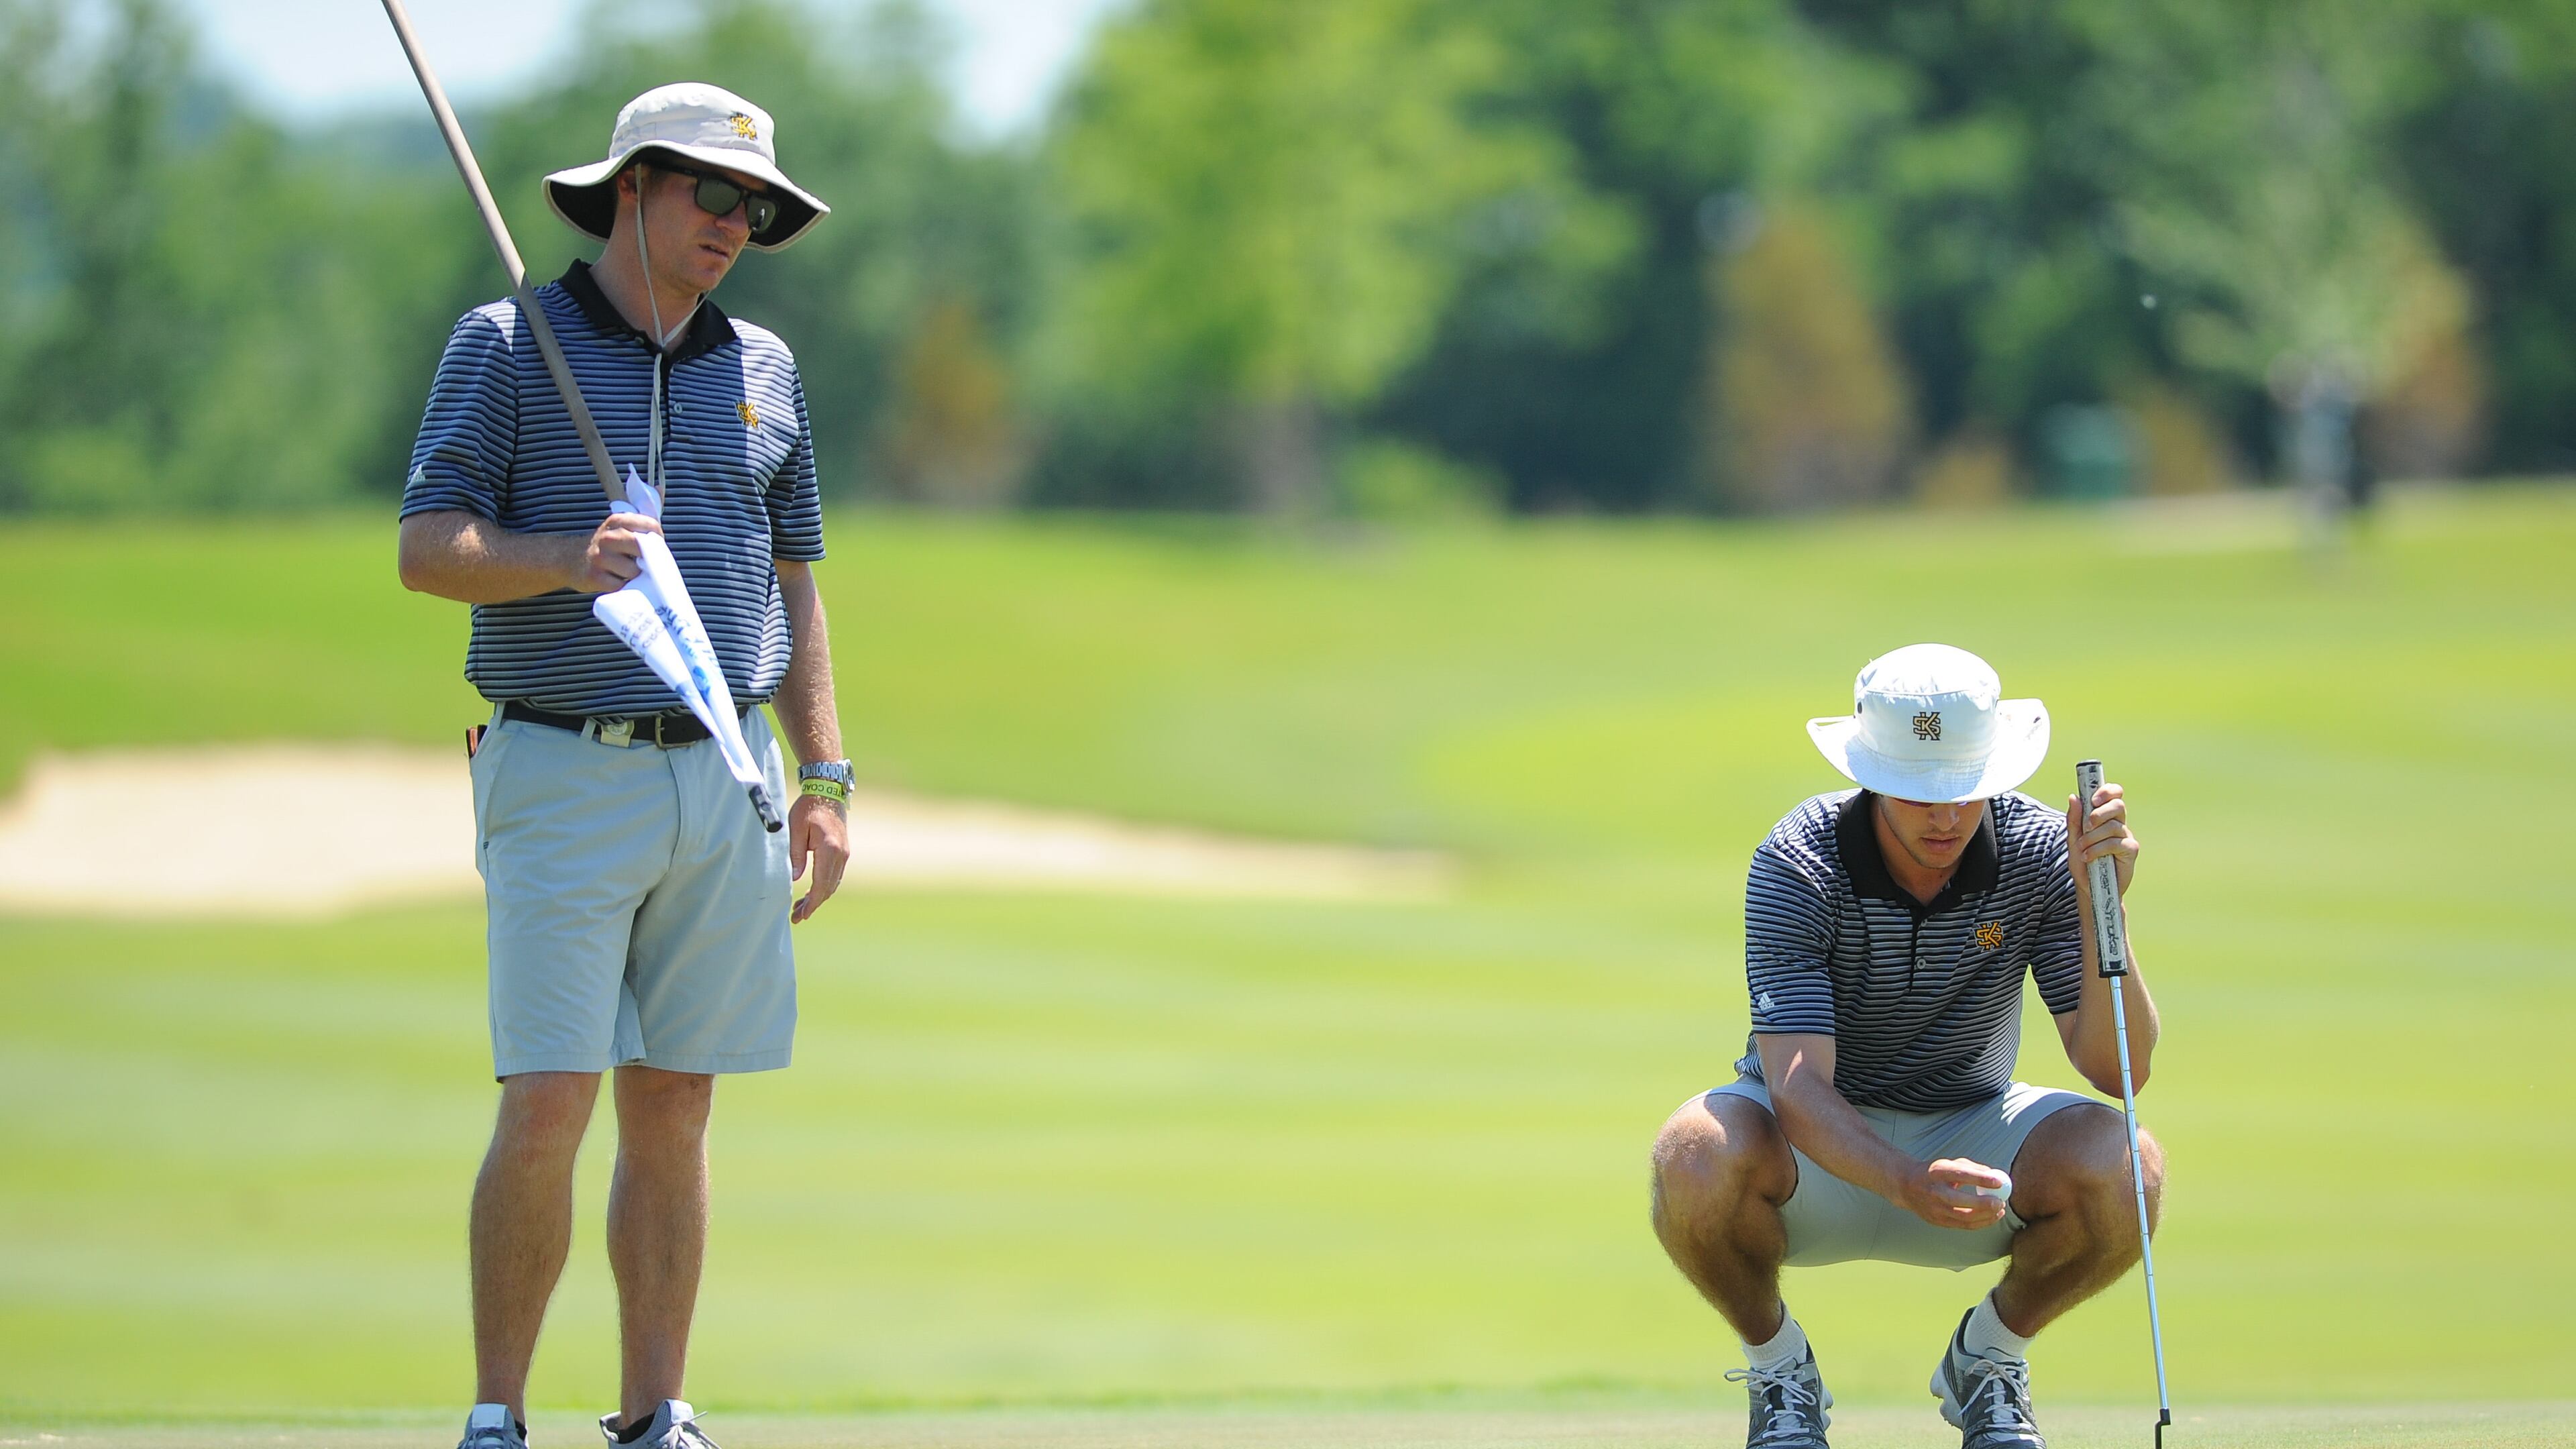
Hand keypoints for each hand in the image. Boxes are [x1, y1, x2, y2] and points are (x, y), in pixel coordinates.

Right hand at [573, 512, 660, 592]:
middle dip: (648, 558)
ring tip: (628, 573)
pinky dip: (625, 587)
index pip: (650, 525)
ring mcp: (600, 557)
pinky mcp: (595, 577)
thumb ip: (639, 533)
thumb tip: (663, 550)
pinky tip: (620, 581)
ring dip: (636, 576)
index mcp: (617, 521)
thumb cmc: (604, 547)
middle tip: (645, 564)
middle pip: (641, 547)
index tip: (656, 547)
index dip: (658, 539)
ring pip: (633, 570)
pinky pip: (621, 585)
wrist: (569, 559)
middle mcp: (608, 537)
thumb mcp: (618, 530)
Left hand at [787, 790, 848, 923]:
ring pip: (833, 884)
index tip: (802, 914)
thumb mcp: (795, 829)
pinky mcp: (843, 852)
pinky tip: (811, 893)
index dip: (812, 902)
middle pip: (829, 887)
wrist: (827, 791)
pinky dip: (824, 888)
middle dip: (813, 905)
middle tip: (797, 917)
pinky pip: (835, 876)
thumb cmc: (808, 807)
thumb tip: (795, 879)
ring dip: (818, 898)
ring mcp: (844, 853)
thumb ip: (795, 854)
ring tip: (800, 909)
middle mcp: (841, 854)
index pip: (821, 883)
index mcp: (829, 848)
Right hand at [1905, 1158, 2011, 1229]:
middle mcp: (1933, 1191)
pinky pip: (1963, 1225)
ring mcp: (1934, 1209)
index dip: (1980, 1179)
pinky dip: (1980, 1223)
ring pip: (1964, 1217)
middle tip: (2000, 1202)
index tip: (1999, 1181)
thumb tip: (1996, 1175)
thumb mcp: (1949, 1163)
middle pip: (1960, 1201)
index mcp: (1936, 1172)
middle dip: (1984, 1204)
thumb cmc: (1934, 1172)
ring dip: (1986, 1216)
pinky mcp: (1937, 1221)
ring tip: (2001, 1210)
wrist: (1906, 1186)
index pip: (1960, 1175)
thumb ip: (1972, 1168)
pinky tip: (1992, 1217)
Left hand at [2066, 780, 2139, 900]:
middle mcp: (2118, 824)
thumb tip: (2074, 797)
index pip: (2114, 795)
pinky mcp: (2131, 851)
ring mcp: (2126, 837)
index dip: (2107, 791)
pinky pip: (2116, 843)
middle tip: (2087, 825)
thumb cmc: (2083, 863)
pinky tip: (2089, 858)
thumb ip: (2074, 820)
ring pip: (2113, 826)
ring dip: (2093, 837)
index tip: (2093, 798)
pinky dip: (2099, 849)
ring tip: (2082, 849)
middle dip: (2100, 813)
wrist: (2089, 888)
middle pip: (2118, 805)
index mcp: (2106, 817)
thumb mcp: (2073, 840)